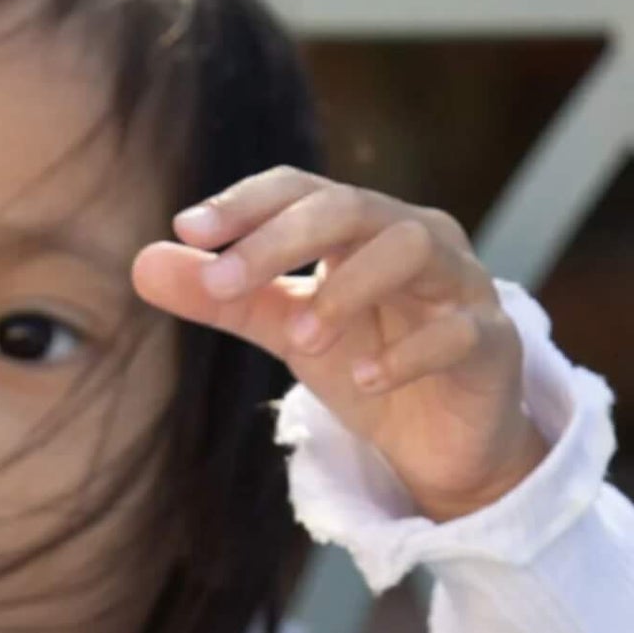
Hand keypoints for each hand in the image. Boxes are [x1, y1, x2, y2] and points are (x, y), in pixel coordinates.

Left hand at [132, 169, 547, 520]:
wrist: (442, 442)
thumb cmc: (367, 364)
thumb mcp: (284, 330)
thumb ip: (222, 300)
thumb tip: (142, 264)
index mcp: (360, 227)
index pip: (300, 190)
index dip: (246, 204)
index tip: (188, 231)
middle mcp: (414, 236)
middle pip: (349, 208)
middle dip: (278, 240)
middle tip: (221, 284)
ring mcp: (460, 284)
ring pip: (411, 249)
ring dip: (346, 289)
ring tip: (299, 342)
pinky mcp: (491, 341)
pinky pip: (457, 331)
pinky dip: (408, 353)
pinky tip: (365, 382)